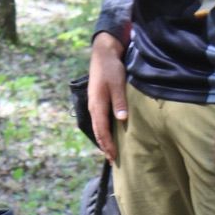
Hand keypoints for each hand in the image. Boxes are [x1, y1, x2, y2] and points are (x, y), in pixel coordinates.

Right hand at [88, 32, 127, 159]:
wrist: (102, 54)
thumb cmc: (111, 68)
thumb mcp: (117, 83)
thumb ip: (119, 102)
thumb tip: (121, 119)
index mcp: (97, 105)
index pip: (102, 131)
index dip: (108, 145)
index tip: (114, 157)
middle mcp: (93, 108)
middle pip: (98, 132)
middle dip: (105, 147)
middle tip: (112, 160)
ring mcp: (94, 105)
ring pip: (97, 128)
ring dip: (103, 141)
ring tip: (110, 152)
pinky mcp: (97, 101)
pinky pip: (99, 121)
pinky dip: (103, 132)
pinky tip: (108, 135)